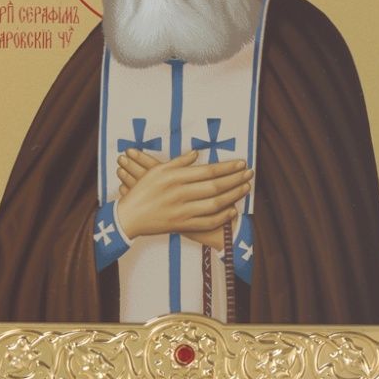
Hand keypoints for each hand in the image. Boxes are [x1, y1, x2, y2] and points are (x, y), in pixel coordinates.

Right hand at [115, 148, 251, 242]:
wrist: (128, 217)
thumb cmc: (142, 191)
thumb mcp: (157, 171)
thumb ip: (179, 161)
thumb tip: (197, 153)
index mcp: (175, 177)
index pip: (208, 170)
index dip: (227, 167)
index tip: (241, 163)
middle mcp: (180, 193)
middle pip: (215, 186)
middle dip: (236, 179)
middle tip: (249, 173)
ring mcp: (182, 211)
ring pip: (215, 204)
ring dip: (233, 196)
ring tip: (245, 188)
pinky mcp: (182, 225)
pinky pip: (207, 222)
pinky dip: (222, 217)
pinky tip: (232, 210)